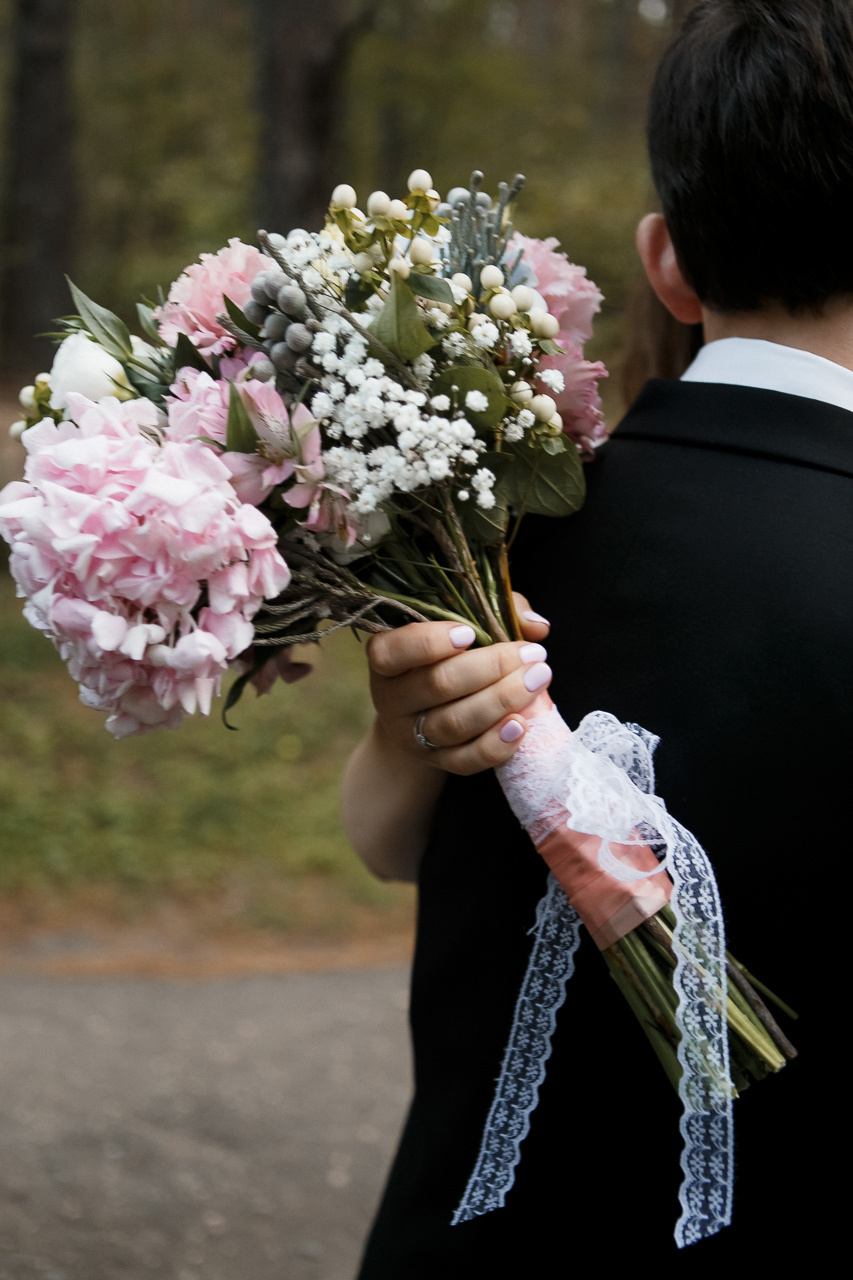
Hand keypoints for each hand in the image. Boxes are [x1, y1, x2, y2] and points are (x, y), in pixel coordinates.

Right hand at [366, 594, 551, 775]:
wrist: (429, 709)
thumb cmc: (449, 655)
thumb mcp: (463, 624)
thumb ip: (496, 613)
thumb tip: (536, 627)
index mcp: (386, 659)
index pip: (392, 652)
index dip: (428, 643)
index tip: (469, 633)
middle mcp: (390, 699)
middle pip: (437, 685)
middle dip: (491, 668)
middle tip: (533, 655)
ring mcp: (411, 735)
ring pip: (454, 724)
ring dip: (501, 701)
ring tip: (537, 681)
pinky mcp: (436, 761)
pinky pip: (465, 761)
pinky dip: (495, 745)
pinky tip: (522, 724)